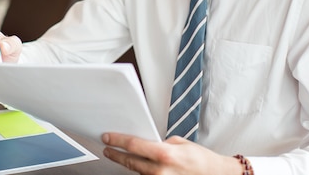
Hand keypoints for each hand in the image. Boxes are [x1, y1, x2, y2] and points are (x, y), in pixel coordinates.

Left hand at [101, 132, 240, 174]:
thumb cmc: (200, 158)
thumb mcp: (179, 143)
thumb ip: (160, 143)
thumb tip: (146, 143)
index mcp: (164, 154)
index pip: (133, 145)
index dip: (117, 141)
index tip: (107, 137)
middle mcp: (160, 171)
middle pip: (130, 162)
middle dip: (116, 154)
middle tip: (107, 148)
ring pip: (137, 172)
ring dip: (127, 164)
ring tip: (119, 156)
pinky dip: (141, 172)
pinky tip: (136, 166)